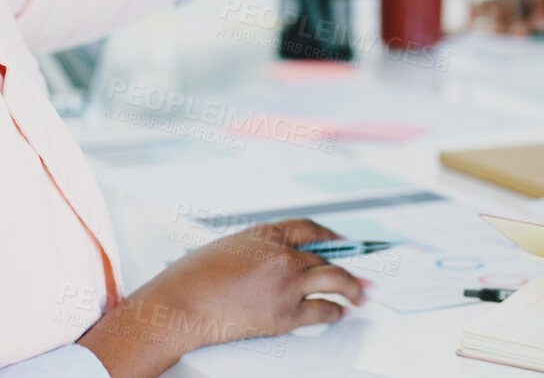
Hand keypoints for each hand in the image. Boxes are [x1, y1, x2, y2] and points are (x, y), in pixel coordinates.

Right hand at [78, 219, 365, 377]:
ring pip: (335, 280)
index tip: (342, 242)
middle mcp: (282, 255)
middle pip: (326, 256)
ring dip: (353, 287)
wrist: (181, 305)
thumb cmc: (196, 277)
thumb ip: (262, 249)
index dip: (330, 236)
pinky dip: (335, 311)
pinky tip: (340, 312)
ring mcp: (286, 284)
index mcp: (266, 233)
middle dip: (347, 264)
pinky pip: (322, 310)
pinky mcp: (284, 315)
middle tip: (362, 271)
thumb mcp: (232, 246)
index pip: (310, 228)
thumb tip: (288, 258)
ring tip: (361, 294)